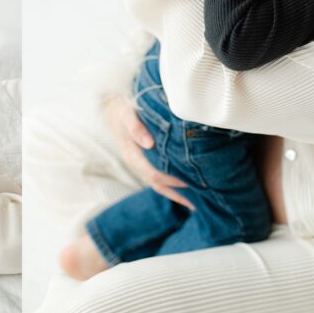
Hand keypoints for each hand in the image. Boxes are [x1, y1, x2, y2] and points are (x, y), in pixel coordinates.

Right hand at [102, 94, 194, 210]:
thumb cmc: (123, 110)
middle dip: (178, 192)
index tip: (192, 181)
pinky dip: (171, 186)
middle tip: (202, 195)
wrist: (111, 110)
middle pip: (158, 184)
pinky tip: (185, 189)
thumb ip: (135, 127)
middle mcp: (135, 164)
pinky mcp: (144, 163)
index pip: (154, 174)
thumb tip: (149, 143)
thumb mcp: (127, 114)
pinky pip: (157, 179)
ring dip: (175, 193)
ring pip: (158, 185)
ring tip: (196, 201)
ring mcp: (139, 165)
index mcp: (132, 155)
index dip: (172, 180)